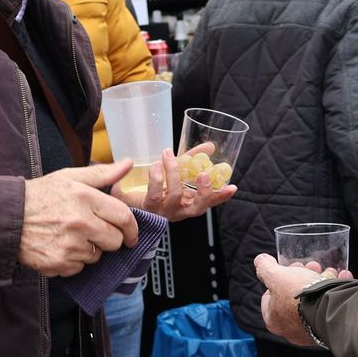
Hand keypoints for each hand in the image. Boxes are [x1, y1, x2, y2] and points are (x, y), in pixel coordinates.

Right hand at [20, 160, 137, 276]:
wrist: (7, 217)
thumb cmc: (40, 195)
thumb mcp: (70, 177)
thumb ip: (102, 173)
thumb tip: (127, 164)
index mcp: (85, 199)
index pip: (123, 217)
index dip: (132, 228)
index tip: (131, 234)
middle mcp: (80, 223)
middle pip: (115, 241)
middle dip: (110, 238)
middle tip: (95, 231)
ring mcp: (69, 245)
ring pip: (97, 256)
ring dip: (90, 249)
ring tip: (71, 236)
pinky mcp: (58, 263)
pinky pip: (79, 268)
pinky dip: (73, 261)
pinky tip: (60, 247)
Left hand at [116, 148, 236, 221]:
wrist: (126, 195)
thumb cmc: (155, 184)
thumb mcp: (178, 170)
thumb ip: (194, 158)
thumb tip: (210, 146)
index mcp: (188, 202)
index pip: (209, 201)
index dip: (221, 196)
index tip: (232, 187)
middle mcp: (179, 210)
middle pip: (197, 207)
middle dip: (203, 191)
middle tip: (204, 174)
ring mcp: (163, 210)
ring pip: (175, 195)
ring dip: (173, 173)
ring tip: (168, 156)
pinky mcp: (148, 208)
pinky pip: (155, 194)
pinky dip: (156, 177)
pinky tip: (156, 165)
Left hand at [254, 254, 351, 346]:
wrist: (331, 310)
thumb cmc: (299, 295)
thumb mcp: (277, 276)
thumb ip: (265, 268)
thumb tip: (260, 261)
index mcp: (273, 319)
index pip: (270, 296)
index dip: (278, 278)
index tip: (290, 269)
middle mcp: (290, 329)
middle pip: (293, 297)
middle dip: (303, 277)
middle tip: (311, 266)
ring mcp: (311, 330)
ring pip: (313, 300)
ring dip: (322, 281)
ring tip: (329, 271)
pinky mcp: (329, 327)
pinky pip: (330, 305)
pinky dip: (335, 290)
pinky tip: (342, 277)